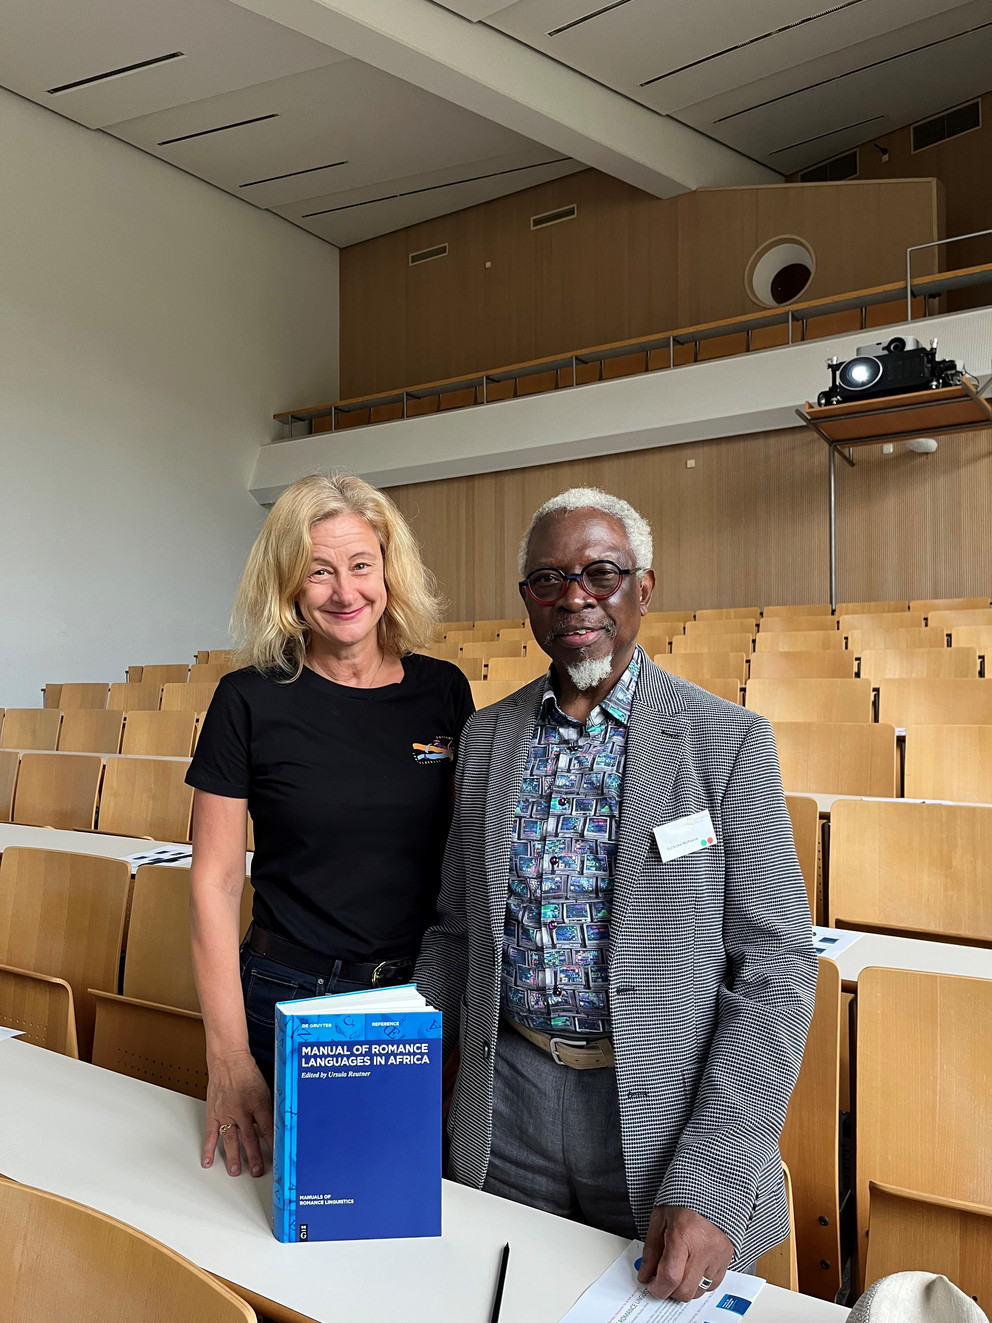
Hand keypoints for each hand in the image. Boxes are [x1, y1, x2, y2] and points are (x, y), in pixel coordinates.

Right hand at [201, 1050, 272, 1176]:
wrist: (229, 1059)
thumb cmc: (248, 1072)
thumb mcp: (265, 1089)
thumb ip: (267, 1110)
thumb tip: (272, 1128)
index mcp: (258, 1103)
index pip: (268, 1129)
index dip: (273, 1144)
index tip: (276, 1157)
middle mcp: (242, 1110)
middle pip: (250, 1138)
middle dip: (254, 1157)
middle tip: (257, 1171)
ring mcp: (227, 1112)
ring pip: (231, 1139)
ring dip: (234, 1157)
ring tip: (236, 1171)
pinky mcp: (214, 1113)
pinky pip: (211, 1134)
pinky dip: (208, 1149)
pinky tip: (208, 1161)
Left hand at [637, 1205, 733, 1301]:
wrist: (712, 1188)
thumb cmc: (684, 1199)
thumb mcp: (660, 1218)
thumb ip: (651, 1249)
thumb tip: (645, 1274)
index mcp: (684, 1235)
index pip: (670, 1276)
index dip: (657, 1288)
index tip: (651, 1286)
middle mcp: (704, 1249)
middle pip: (686, 1291)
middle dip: (670, 1291)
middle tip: (663, 1280)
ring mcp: (718, 1255)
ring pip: (699, 1291)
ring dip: (686, 1288)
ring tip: (679, 1271)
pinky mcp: (727, 1258)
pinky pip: (713, 1284)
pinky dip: (701, 1283)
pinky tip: (693, 1269)